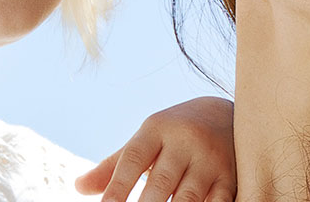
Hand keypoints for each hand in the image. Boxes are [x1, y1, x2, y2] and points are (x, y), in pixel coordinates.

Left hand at [76, 96, 234, 201]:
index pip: (131, 160)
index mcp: (156, 129)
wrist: (225, 114)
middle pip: (159, 181)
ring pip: (188, 197)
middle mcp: (185, 141)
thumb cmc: (171, 136)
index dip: (116, 188)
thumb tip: (78, 187)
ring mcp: (210, 160)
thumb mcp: (143, 142)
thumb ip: (113, 166)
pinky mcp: (231, 178)